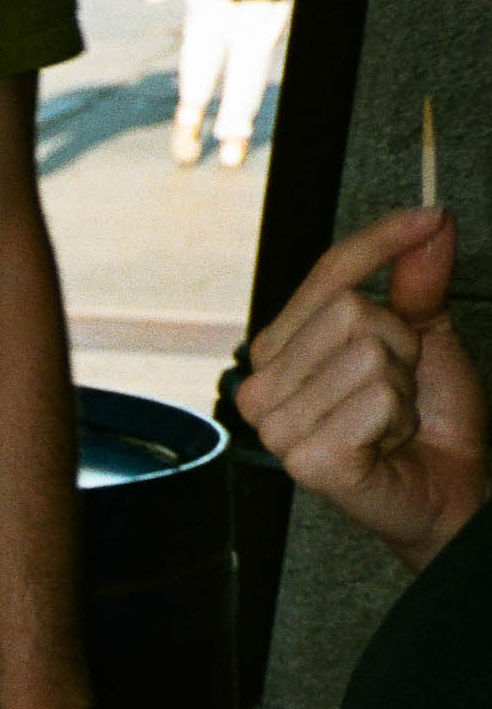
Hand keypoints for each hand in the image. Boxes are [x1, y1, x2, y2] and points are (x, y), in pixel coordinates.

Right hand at [239, 207, 484, 572]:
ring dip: (402, 387)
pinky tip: (385, 443)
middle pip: (349, 311)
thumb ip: (419, 281)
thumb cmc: (426, 420)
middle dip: (398, 345)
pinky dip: (400, 419)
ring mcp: (277, 427)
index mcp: (280, 352)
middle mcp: (263, 387)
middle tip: (397, 385)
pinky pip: (377, 399)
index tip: (431, 219)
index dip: (380, 242)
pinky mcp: (304, 460)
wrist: (446, 489)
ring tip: (390, 418)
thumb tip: (431, 225)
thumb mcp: (426, 336)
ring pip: (367, 355)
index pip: (326, 276)